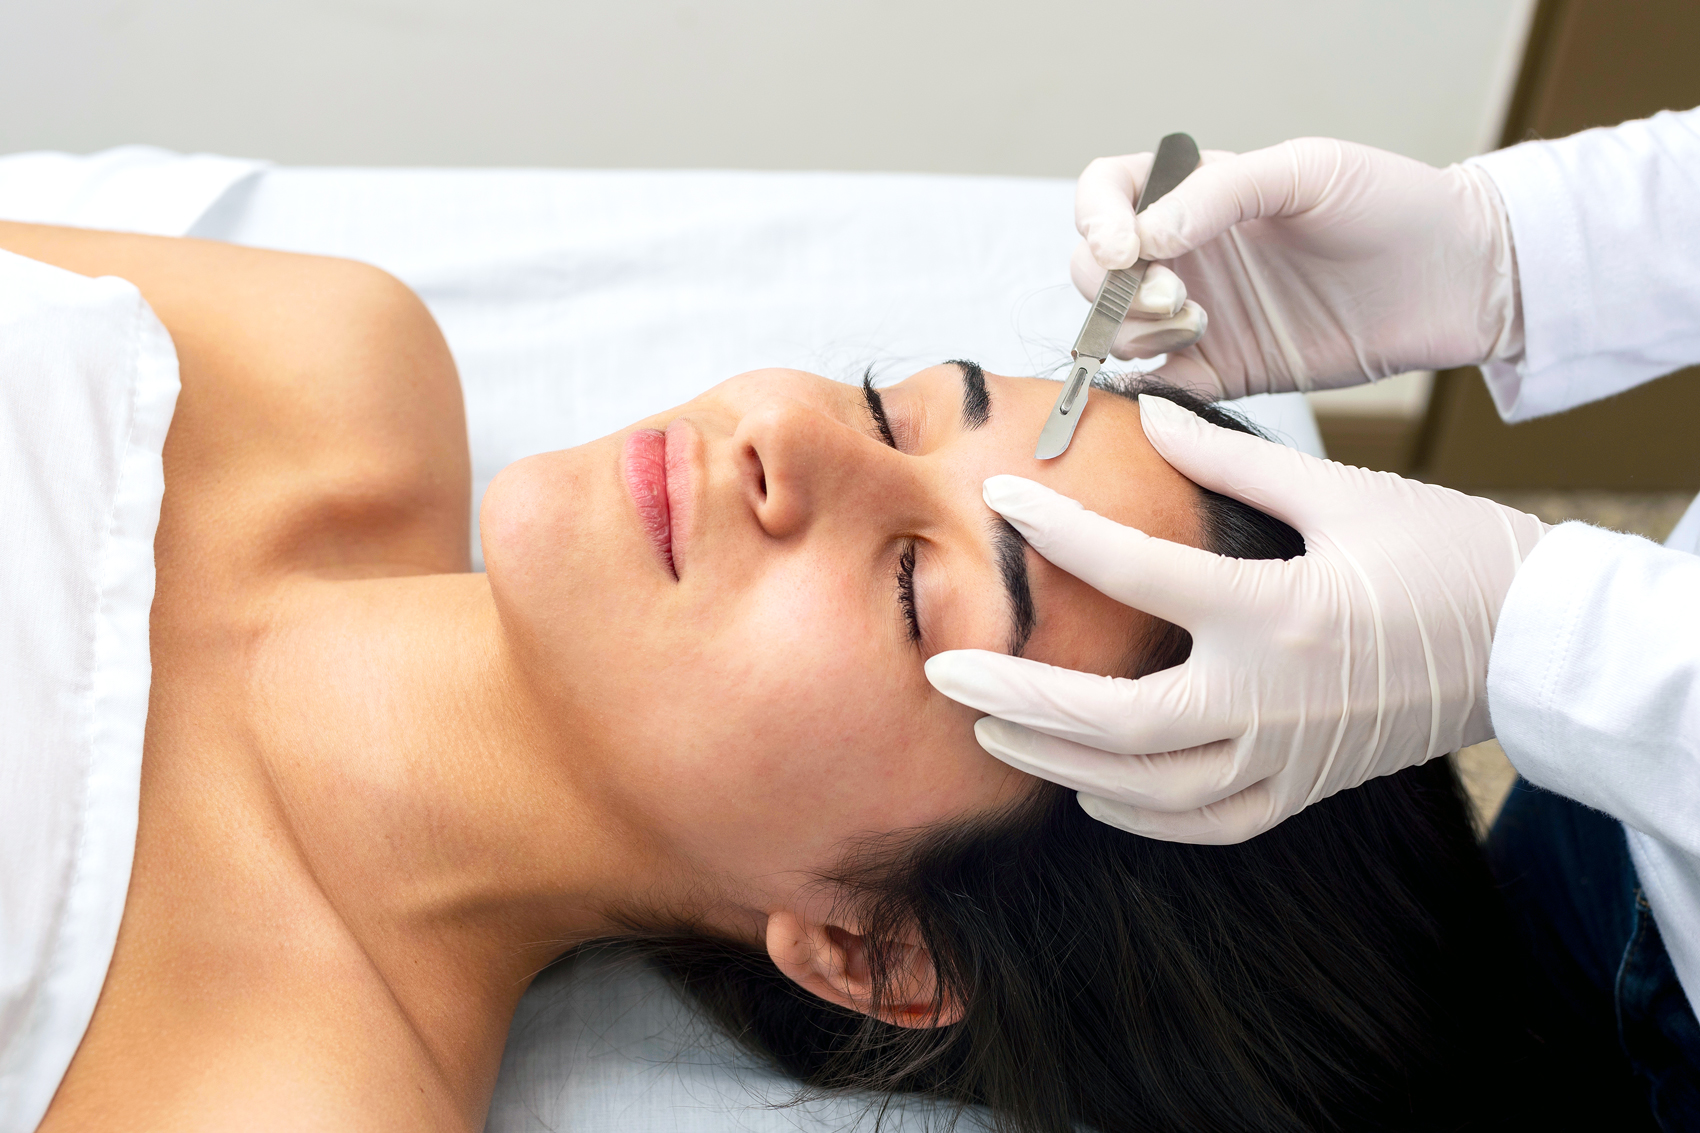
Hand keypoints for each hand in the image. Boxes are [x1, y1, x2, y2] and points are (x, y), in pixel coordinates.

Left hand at [924, 394, 1547, 843]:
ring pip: (1150, 790)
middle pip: (1117, 724)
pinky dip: (1138, 814)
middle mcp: (1273, 700)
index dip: (1061, 533)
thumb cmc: (1447, 555)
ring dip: (1060, 763)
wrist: (1536, 643)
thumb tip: (1148, 413)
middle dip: (1019, 701)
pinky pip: (1205, 823)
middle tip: (943, 675)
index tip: (1000, 498)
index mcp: (1279, 614)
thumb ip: (1232, 460)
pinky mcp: (1303, 788)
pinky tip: (1087, 785)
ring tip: (992, 730)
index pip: (1142, 576)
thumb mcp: (1342, 493)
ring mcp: (1288, 757)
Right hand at [1073, 138, 1521, 397]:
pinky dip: (1145, 387)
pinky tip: (1177, 376)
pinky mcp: (1221, 374)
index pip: (1106, 194)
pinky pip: (1155, 386)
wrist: (1455, 279)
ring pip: (1115, 330)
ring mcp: (1198, 316)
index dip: (1095, 219)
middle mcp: (1186, 254)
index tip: (1124, 249)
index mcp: (1197, 192)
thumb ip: (1218, 195)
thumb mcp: (1306, 171)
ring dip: (1135, 332)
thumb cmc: (1391, 204)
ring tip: (1199, 326)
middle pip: (1094, 270)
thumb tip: (1142, 239)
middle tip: (1172, 298)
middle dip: (1114, 288)